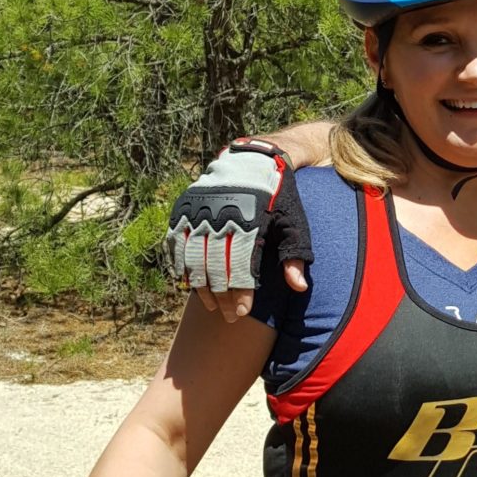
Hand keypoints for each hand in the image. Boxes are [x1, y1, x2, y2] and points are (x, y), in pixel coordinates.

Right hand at [164, 140, 313, 320]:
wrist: (252, 159)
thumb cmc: (277, 197)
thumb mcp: (294, 222)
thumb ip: (295, 254)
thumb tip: (300, 288)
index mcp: (250, 220)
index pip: (242, 265)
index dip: (241, 292)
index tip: (243, 312)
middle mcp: (222, 216)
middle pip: (217, 266)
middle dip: (222, 296)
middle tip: (229, 316)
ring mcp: (199, 211)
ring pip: (194, 257)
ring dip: (200, 286)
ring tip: (211, 305)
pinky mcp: (184, 208)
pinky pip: (176, 242)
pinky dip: (180, 265)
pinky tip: (189, 283)